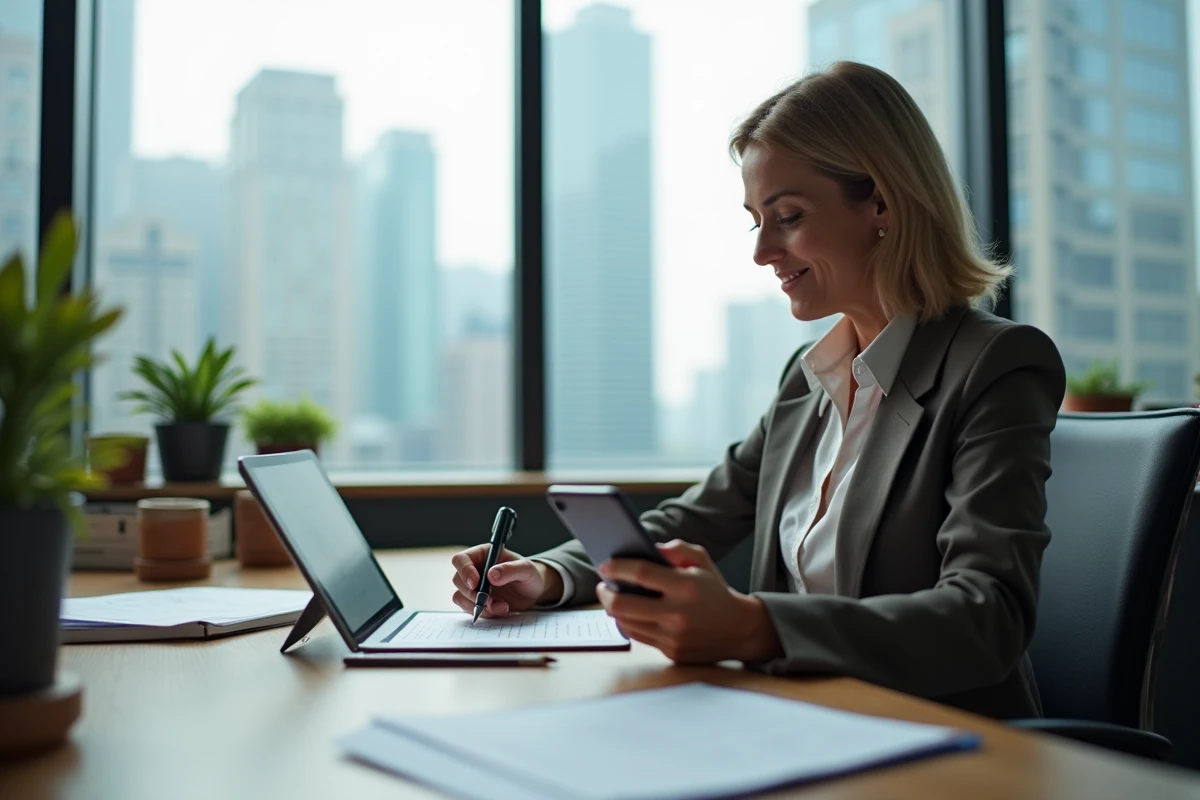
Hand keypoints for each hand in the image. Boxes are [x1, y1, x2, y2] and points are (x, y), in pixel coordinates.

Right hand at [449, 546, 562, 617]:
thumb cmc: (530, 575)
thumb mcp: (526, 569)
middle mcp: (474, 569)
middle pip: (458, 580)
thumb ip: (510, 569)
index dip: (464, 571)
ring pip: (461, 596)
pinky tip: (500, 610)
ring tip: (502, 606)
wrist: (533, 592)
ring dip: (479, 606)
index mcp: (483, 554)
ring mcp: (474, 587)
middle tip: (491, 601)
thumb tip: (491, 575)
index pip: (461, 559)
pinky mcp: (476, 601)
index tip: (476, 584)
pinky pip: (469, 609)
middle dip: (473, 594)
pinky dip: (484, 613)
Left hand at [596, 539, 782, 663]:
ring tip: (613, 598)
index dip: (618, 568)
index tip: (605, 564)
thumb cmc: (716, 591)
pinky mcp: (671, 653)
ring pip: (626, 624)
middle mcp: (678, 614)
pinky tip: (628, 613)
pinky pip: (638, 637)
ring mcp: (673, 637)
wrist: (740, 630)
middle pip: (623, 605)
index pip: (641, 574)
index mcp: (686, 587)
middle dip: (605, 594)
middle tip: (603, 585)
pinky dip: (629, 624)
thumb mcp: (703, 562)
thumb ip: (678, 549)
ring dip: (614, 610)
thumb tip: (650, 548)